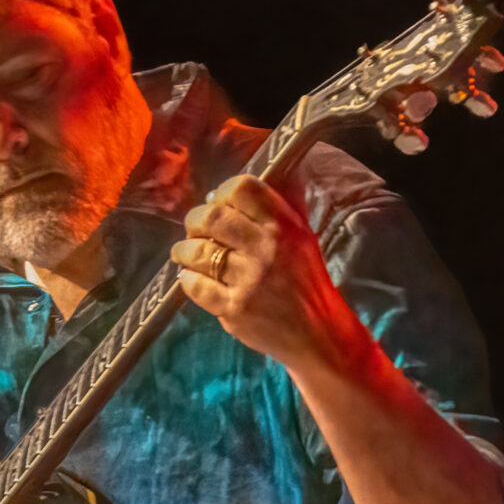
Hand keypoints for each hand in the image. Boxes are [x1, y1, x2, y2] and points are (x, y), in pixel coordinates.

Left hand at [170, 174, 356, 373]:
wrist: (318, 335)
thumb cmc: (307, 281)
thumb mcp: (303, 236)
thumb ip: (283, 204)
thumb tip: (274, 168)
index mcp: (285, 225)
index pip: (242, 188)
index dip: (221, 192)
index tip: (217, 203)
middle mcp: (268, 248)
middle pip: (211, 216)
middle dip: (195, 220)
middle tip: (195, 229)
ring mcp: (249, 280)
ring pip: (196, 251)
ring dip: (184, 250)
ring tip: (186, 253)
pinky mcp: (234, 309)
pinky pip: (194, 285)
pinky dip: (187, 279)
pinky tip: (192, 278)